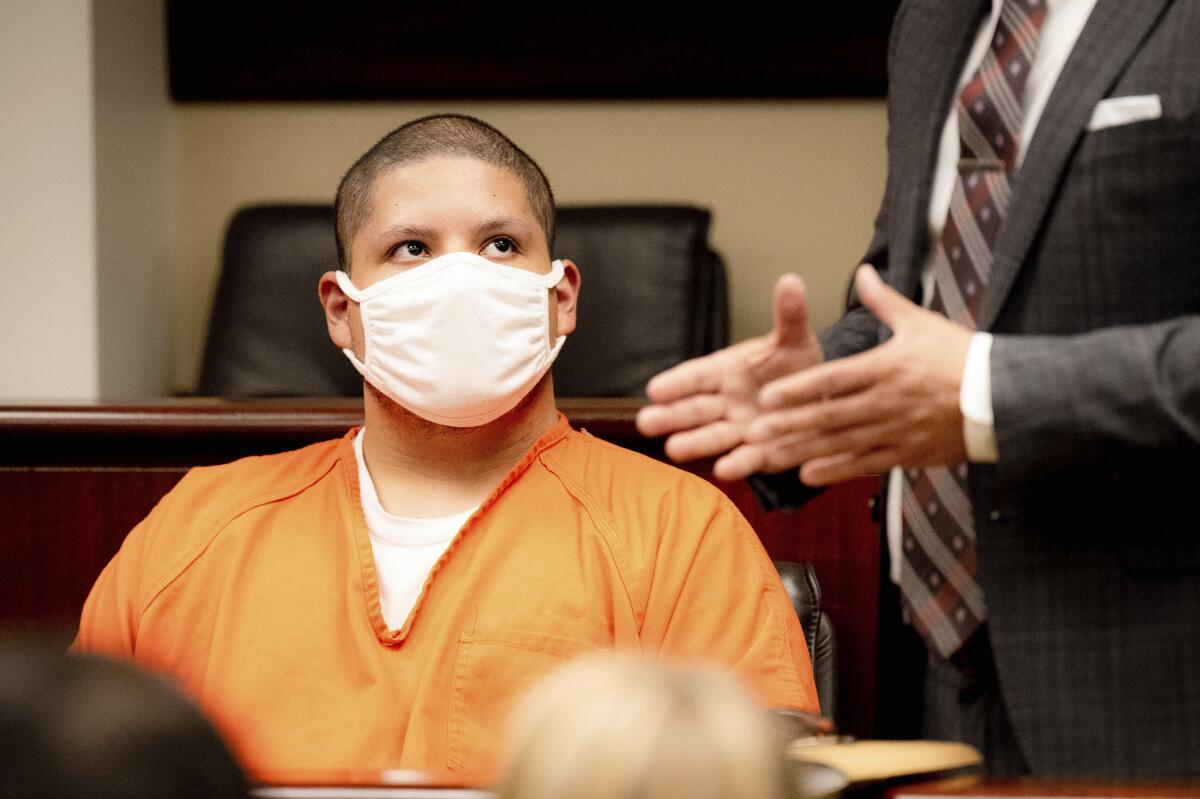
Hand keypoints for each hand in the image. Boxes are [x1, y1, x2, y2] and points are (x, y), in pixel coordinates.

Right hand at [635, 273, 822, 479]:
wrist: (823, 398)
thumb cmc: (798, 365)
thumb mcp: (795, 339)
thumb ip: (789, 315)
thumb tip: (791, 279)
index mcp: (726, 370)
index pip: (695, 376)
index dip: (676, 383)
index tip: (654, 389)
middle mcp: (725, 402)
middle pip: (693, 409)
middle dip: (670, 416)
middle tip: (645, 422)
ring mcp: (739, 429)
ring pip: (712, 436)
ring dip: (693, 443)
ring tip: (673, 449)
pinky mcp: (760, 453)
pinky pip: (746, 458)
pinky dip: (736, 465)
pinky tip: (724, 470)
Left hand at [746, 265, 970, 485]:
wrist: (1004, 398)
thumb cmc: (961, 357)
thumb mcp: (921, 324)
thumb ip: (884, 302)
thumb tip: (862, 273)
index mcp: (887, 367)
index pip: (833, 380)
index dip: (799, 389)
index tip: (768, 396)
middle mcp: (887, 402)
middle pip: (829, 415)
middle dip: (789, 424)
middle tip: (754, 430)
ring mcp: (896, 431)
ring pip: (840, 444)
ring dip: (802, 450)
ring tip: (769, 454)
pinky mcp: (906, 454)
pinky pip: (865, 465)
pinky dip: (835, 471)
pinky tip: (807, 475)